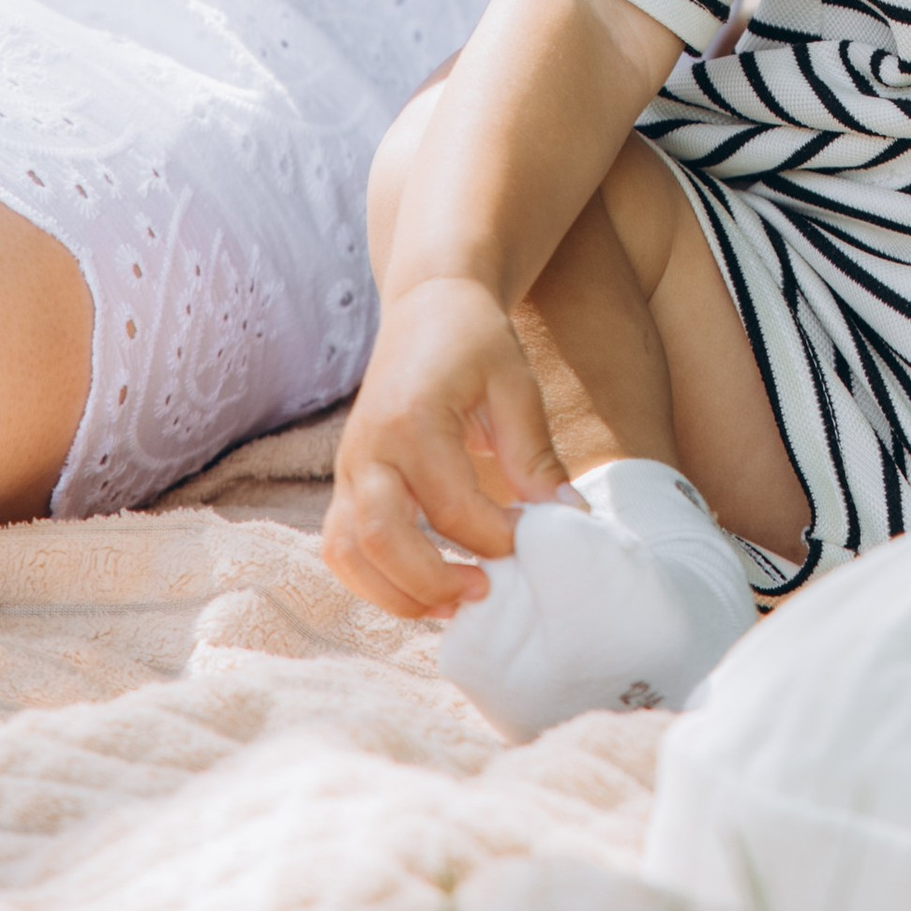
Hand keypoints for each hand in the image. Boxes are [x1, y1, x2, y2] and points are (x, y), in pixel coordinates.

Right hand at [322, 277, 570, 618]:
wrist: (428, 307)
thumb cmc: (476, 343)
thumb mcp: (516, 387)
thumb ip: (536, 457)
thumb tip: (570, 519)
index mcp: (413, 420)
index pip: (450, 505)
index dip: (494, 537)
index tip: (533, 542)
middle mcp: (368, 448)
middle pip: (383, 539)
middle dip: (434, 580)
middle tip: (486, 590)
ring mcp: (347, 467)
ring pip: (350, 553)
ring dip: (396, 593)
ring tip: (451, 604)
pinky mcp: (342, 481)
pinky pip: (340, 546)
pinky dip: (371, 580)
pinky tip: (419, 589)